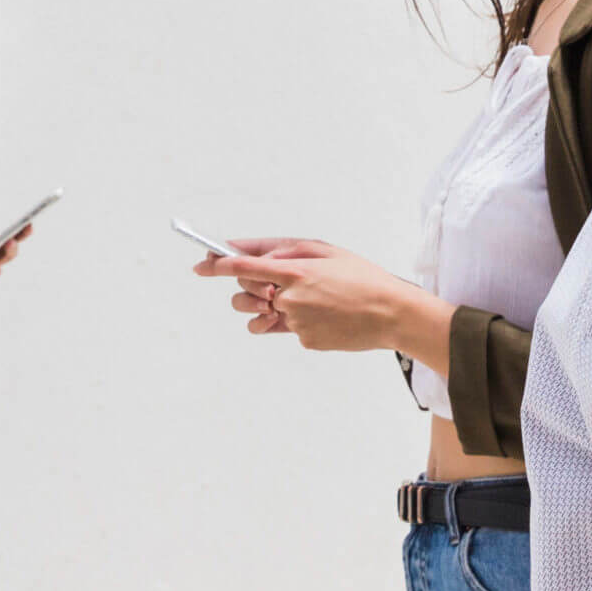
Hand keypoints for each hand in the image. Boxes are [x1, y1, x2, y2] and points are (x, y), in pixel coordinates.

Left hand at [193, 239, 413, 351]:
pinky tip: (322, 315)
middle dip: (248, 287)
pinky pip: (287, 329)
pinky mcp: (304, 341)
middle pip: (247, 293)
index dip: (218, 265)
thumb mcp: (328, 251)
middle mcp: (291, 298)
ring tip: (290, 302)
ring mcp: (297, 323)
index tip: (200, 265)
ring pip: (263, 315)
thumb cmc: (362, 277)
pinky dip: (297, 320)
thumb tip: (260, 255)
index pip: (245, 267)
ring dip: (265, 308)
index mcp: (296, 271)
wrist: (390, 314)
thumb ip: (289, 249)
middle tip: (268, 283)